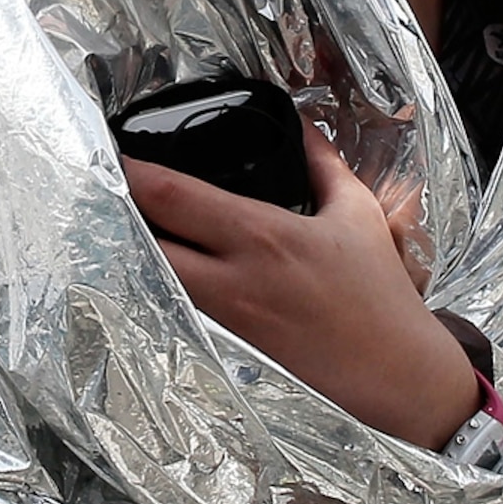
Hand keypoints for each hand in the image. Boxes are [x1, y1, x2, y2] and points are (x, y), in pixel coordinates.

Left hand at [123, 131, 479, 447]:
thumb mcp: (358, 215)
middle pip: (143, 243)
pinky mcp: (223, 355)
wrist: (398, 377)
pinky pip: (172, 320)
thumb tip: (304, 126)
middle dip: (117, 218)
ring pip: (148, 285)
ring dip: (131, 261)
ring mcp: (222, 323)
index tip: (112, 156)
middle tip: (104, 198)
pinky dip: (156, 300)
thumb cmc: (378, 296)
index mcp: (261, 234)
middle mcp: (232, 280)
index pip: (171, 196)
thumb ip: (323, 165)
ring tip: (123, 238)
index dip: (131, 173)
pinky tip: (153, 287)